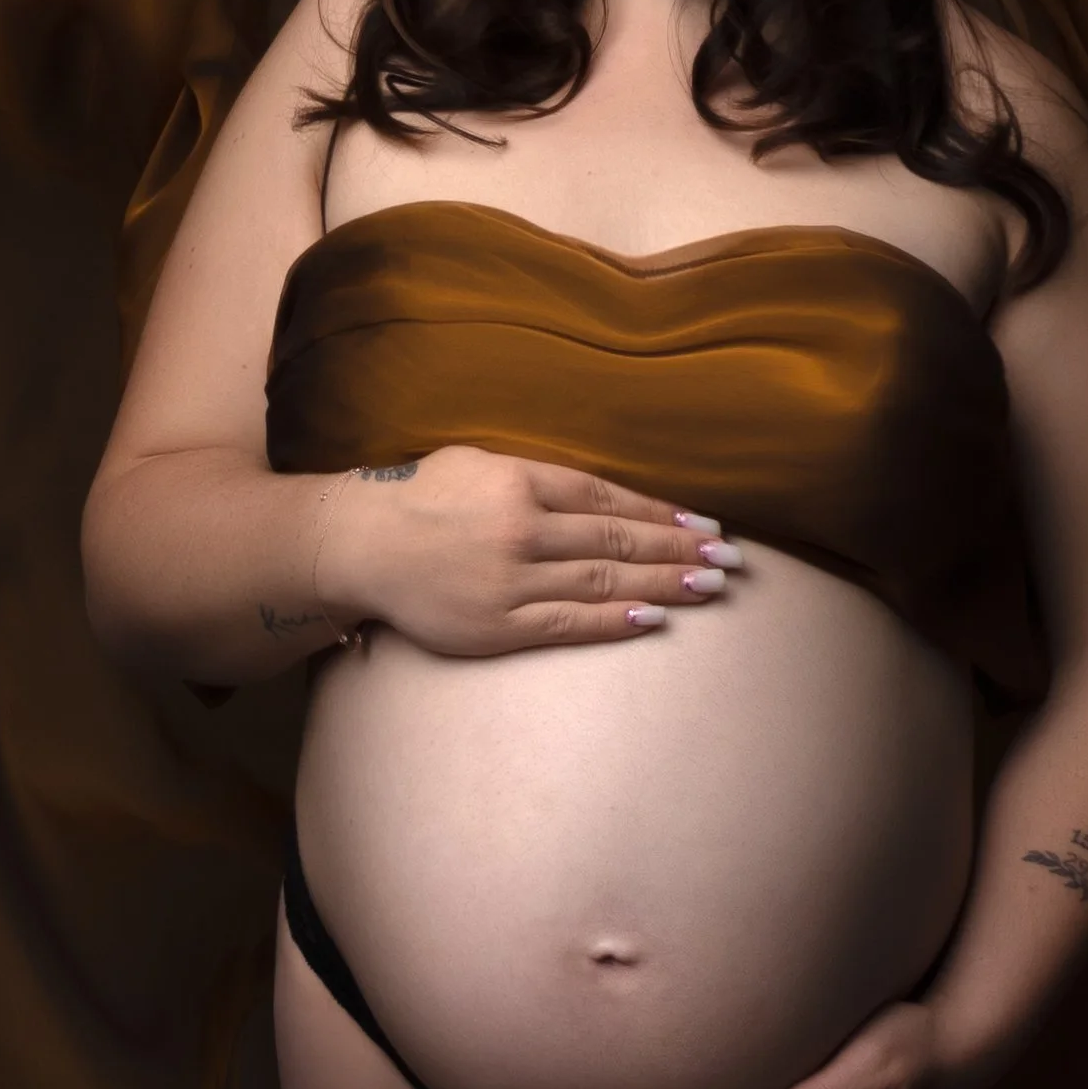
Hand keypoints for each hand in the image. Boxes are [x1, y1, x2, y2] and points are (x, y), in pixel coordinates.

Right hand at [315, 443, 739, 655]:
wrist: (358, 545)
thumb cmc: (417, 498)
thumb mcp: (477, 463)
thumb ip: (535, 475)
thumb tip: (599, 493)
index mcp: (520, 482)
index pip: (608, 498)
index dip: (661, 511)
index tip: (704, 523)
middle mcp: (523, 528)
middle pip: (617, 538)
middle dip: (680, 549)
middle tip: (729, 558)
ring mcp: (512, 580)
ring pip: (603, 579)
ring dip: (663, 583)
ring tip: (710, 586)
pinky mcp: (498, 625)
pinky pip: (568, 623)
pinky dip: (614, 619)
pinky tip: (653, 617)